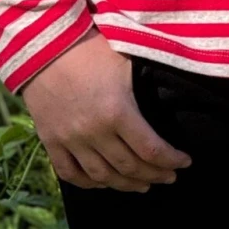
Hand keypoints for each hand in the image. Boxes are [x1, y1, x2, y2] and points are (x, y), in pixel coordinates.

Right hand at [21, 31, 191, 192]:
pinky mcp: (51, 141)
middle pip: (130, 168)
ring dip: (126, 185)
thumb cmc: (89, 46)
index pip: (152, 150)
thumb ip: (144, 84)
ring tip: (143, 184)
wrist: (42, 43)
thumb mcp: (124, 60)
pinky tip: (104, 183)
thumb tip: (171, 92)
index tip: (186, 162)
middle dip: (155, 175)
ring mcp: (70, 140)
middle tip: (169, 176)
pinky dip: (89, 184)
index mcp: (118, 111)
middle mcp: (95, 133)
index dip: (172, 160)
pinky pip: (70, 174)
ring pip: (103, 177)